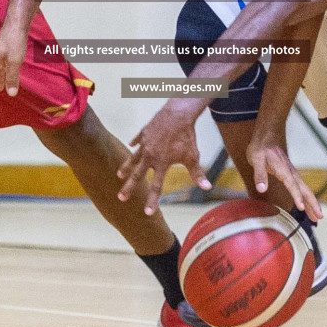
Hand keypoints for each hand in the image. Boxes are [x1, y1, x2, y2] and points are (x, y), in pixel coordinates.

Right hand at [116, 98, 209, 214]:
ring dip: (126, 167)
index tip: (147, 212)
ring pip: (133, 158)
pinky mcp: (144, 133)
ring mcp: (145, 144)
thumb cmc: (186, 136)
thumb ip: (197, 173)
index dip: (152, 200)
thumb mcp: (193, 156)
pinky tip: (131, 145)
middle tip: (121, 198)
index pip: (156, 186)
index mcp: (161, 163)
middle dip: (129, 187)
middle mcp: (150, 155)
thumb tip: (207, 187)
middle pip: (137, 175)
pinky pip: (137, 140)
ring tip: (119, 175)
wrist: (178, 114)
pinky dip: (134, 143)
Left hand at [248, 131, 321, 221]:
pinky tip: (307, 206)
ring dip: (312, 203)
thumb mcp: (256, 160)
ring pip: (305, 190)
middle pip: (304, 189)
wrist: (266, 138)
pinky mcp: (291, 175)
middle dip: (312, 203)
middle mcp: (291, 173)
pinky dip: (306, 198)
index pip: (292, 185)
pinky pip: (301, 188)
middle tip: (320, 216)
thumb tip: (261, 188)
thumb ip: (260, 174)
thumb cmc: (261, 149)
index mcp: (283, 170)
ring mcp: (292, 174)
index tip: (301, 207)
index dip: (297, 196)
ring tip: (318, 216)